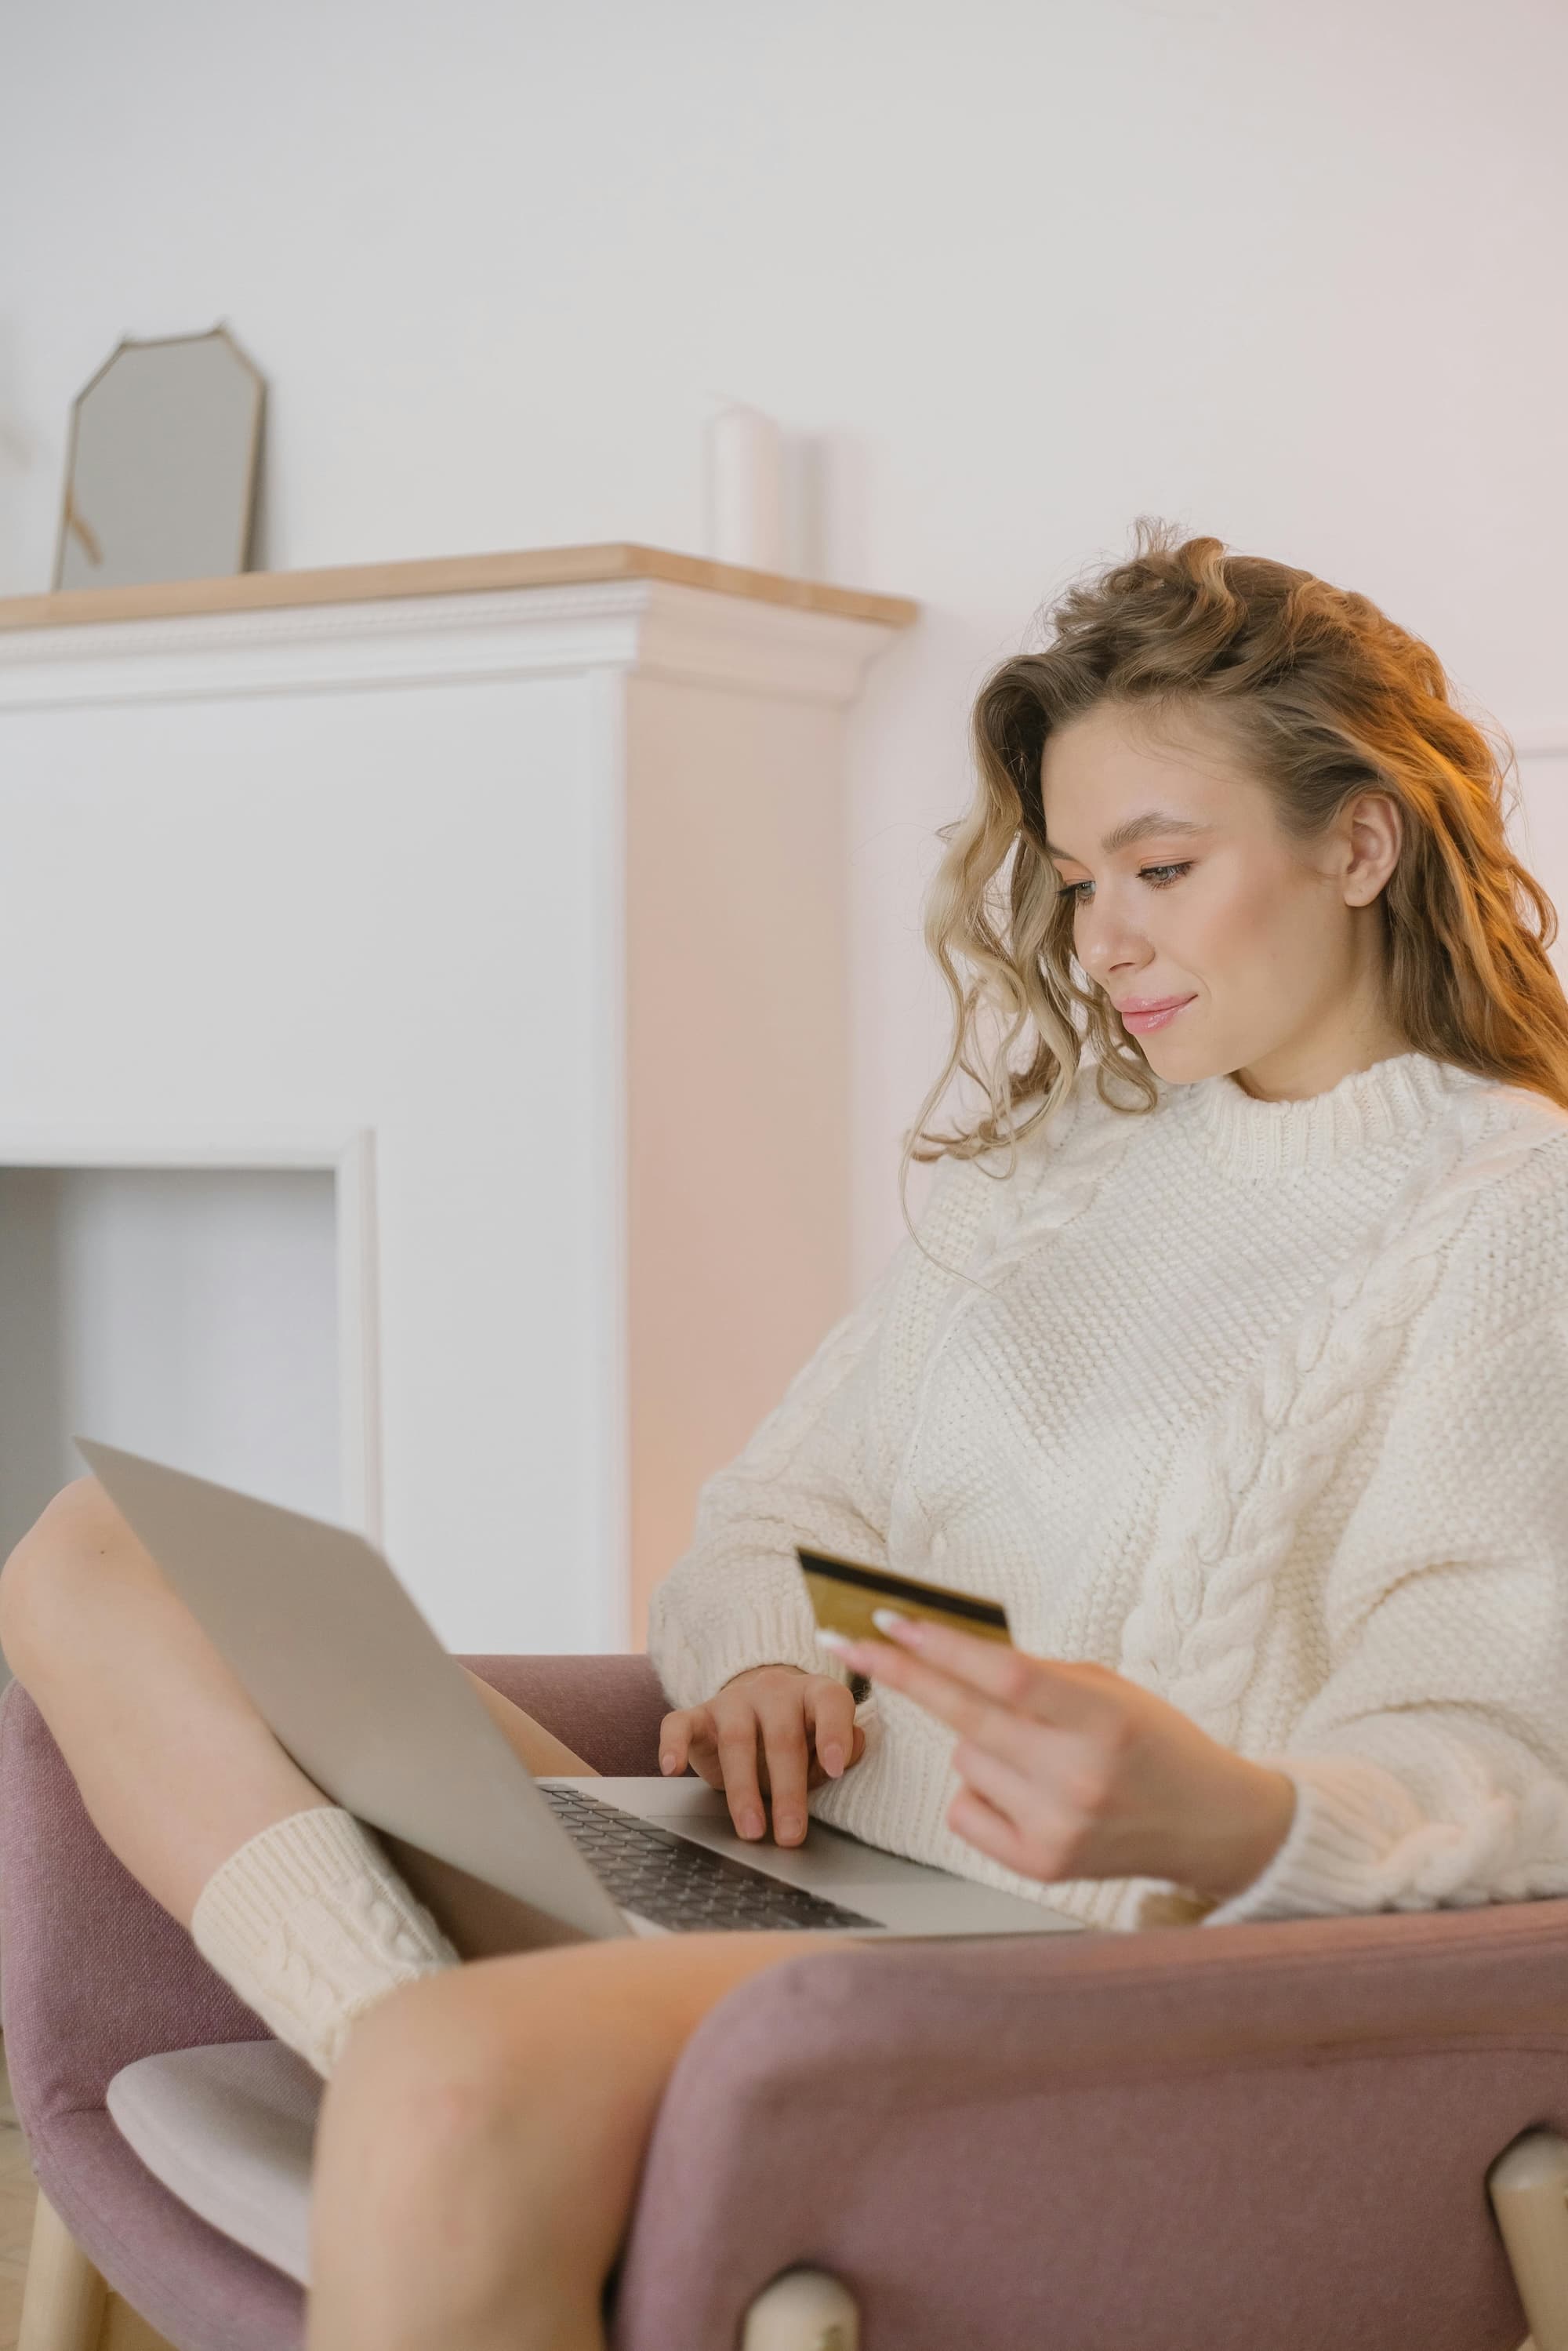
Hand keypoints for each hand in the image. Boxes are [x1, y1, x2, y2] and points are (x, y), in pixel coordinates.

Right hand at [658, 1664, 866, 1847]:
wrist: (757, 1702)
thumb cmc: (801, 1734)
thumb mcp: (825, 1742)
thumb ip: (843, 1748)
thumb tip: (847, 1758)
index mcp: (814, 1693)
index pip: (830, 1703)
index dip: (833, 1734)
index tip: (835, 1768)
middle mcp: (774, 1691)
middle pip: (781, 1736)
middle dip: (787, 1789)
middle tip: (791, 1834)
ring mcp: (733, 1701)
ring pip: (736, 1740)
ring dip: (743, 1789)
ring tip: (752, 1830)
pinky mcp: (698, 1715)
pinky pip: (679, 1723)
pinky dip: (672, 1745)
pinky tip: (672, 1769)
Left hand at [818, 1615, 1295, 1901]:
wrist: (1208, 1824)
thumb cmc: (1153, 1742)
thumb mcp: (1109, 1691)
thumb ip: (1036, 1675)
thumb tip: (946, 1648)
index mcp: (1103, 1720)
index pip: (1006, 1676)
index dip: (943, 1647)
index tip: (889, 1621)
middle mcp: (1079, 1780)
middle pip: (965, 1719)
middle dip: (899, 1675)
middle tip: (844, 1642)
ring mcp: (1057, 1829)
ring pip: (963, 1761)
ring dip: (980, 1744)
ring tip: (1039, 1755)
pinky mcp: (1041, 1867)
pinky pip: (964, 1809)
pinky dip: (980, 1792)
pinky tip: (1027, 1793)